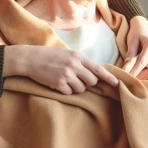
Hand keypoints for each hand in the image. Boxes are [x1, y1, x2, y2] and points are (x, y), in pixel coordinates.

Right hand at [4, 45, 118, 93]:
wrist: (30, 59)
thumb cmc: (49, 56)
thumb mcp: (67, 54)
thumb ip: (80, 62)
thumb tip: (95, 73)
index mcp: (78, 56)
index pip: (98, 68)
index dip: (108, 77)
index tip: (117, 84)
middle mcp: (74, 65)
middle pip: (91, 81)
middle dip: (87, 84)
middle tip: (77, 80)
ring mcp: (66, 75)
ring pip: (81, 89)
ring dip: (75, 88)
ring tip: (65, 80)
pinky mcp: (58, 84)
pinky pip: (69, 93)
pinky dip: (65, 91)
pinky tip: (57, 84)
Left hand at [123, 16, 147, 77]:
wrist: (145, 28)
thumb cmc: (137, 34)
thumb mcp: (132, 42)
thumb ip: (130, 56)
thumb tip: (125, 70)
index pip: (142, 62)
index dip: (134, 71)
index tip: (126, 78)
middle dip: (142, 78)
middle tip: (132, 81)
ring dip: (147, 80)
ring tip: (138, 82)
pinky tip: (146, 82)